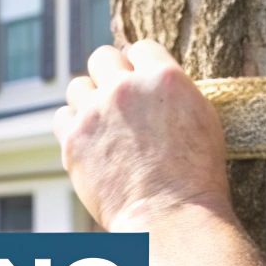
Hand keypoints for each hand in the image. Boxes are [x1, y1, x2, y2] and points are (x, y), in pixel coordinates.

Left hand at [55, 41, 234, 232]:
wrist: (170, 217)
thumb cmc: (197, 178)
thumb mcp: (203, 121)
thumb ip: (176, 92)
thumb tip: (155, 79)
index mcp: (163, 77)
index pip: (141, 48)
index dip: (140, 66)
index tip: (140, 82)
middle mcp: (126, 87)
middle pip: (103, 57)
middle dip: (110, 76)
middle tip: (118, 101)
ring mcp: (96, 112)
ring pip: (78, 86)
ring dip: (88, 101)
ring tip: (102, 125)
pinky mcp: (73, 139)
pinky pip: (62, 117)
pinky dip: (73, 127)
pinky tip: (89, 144)